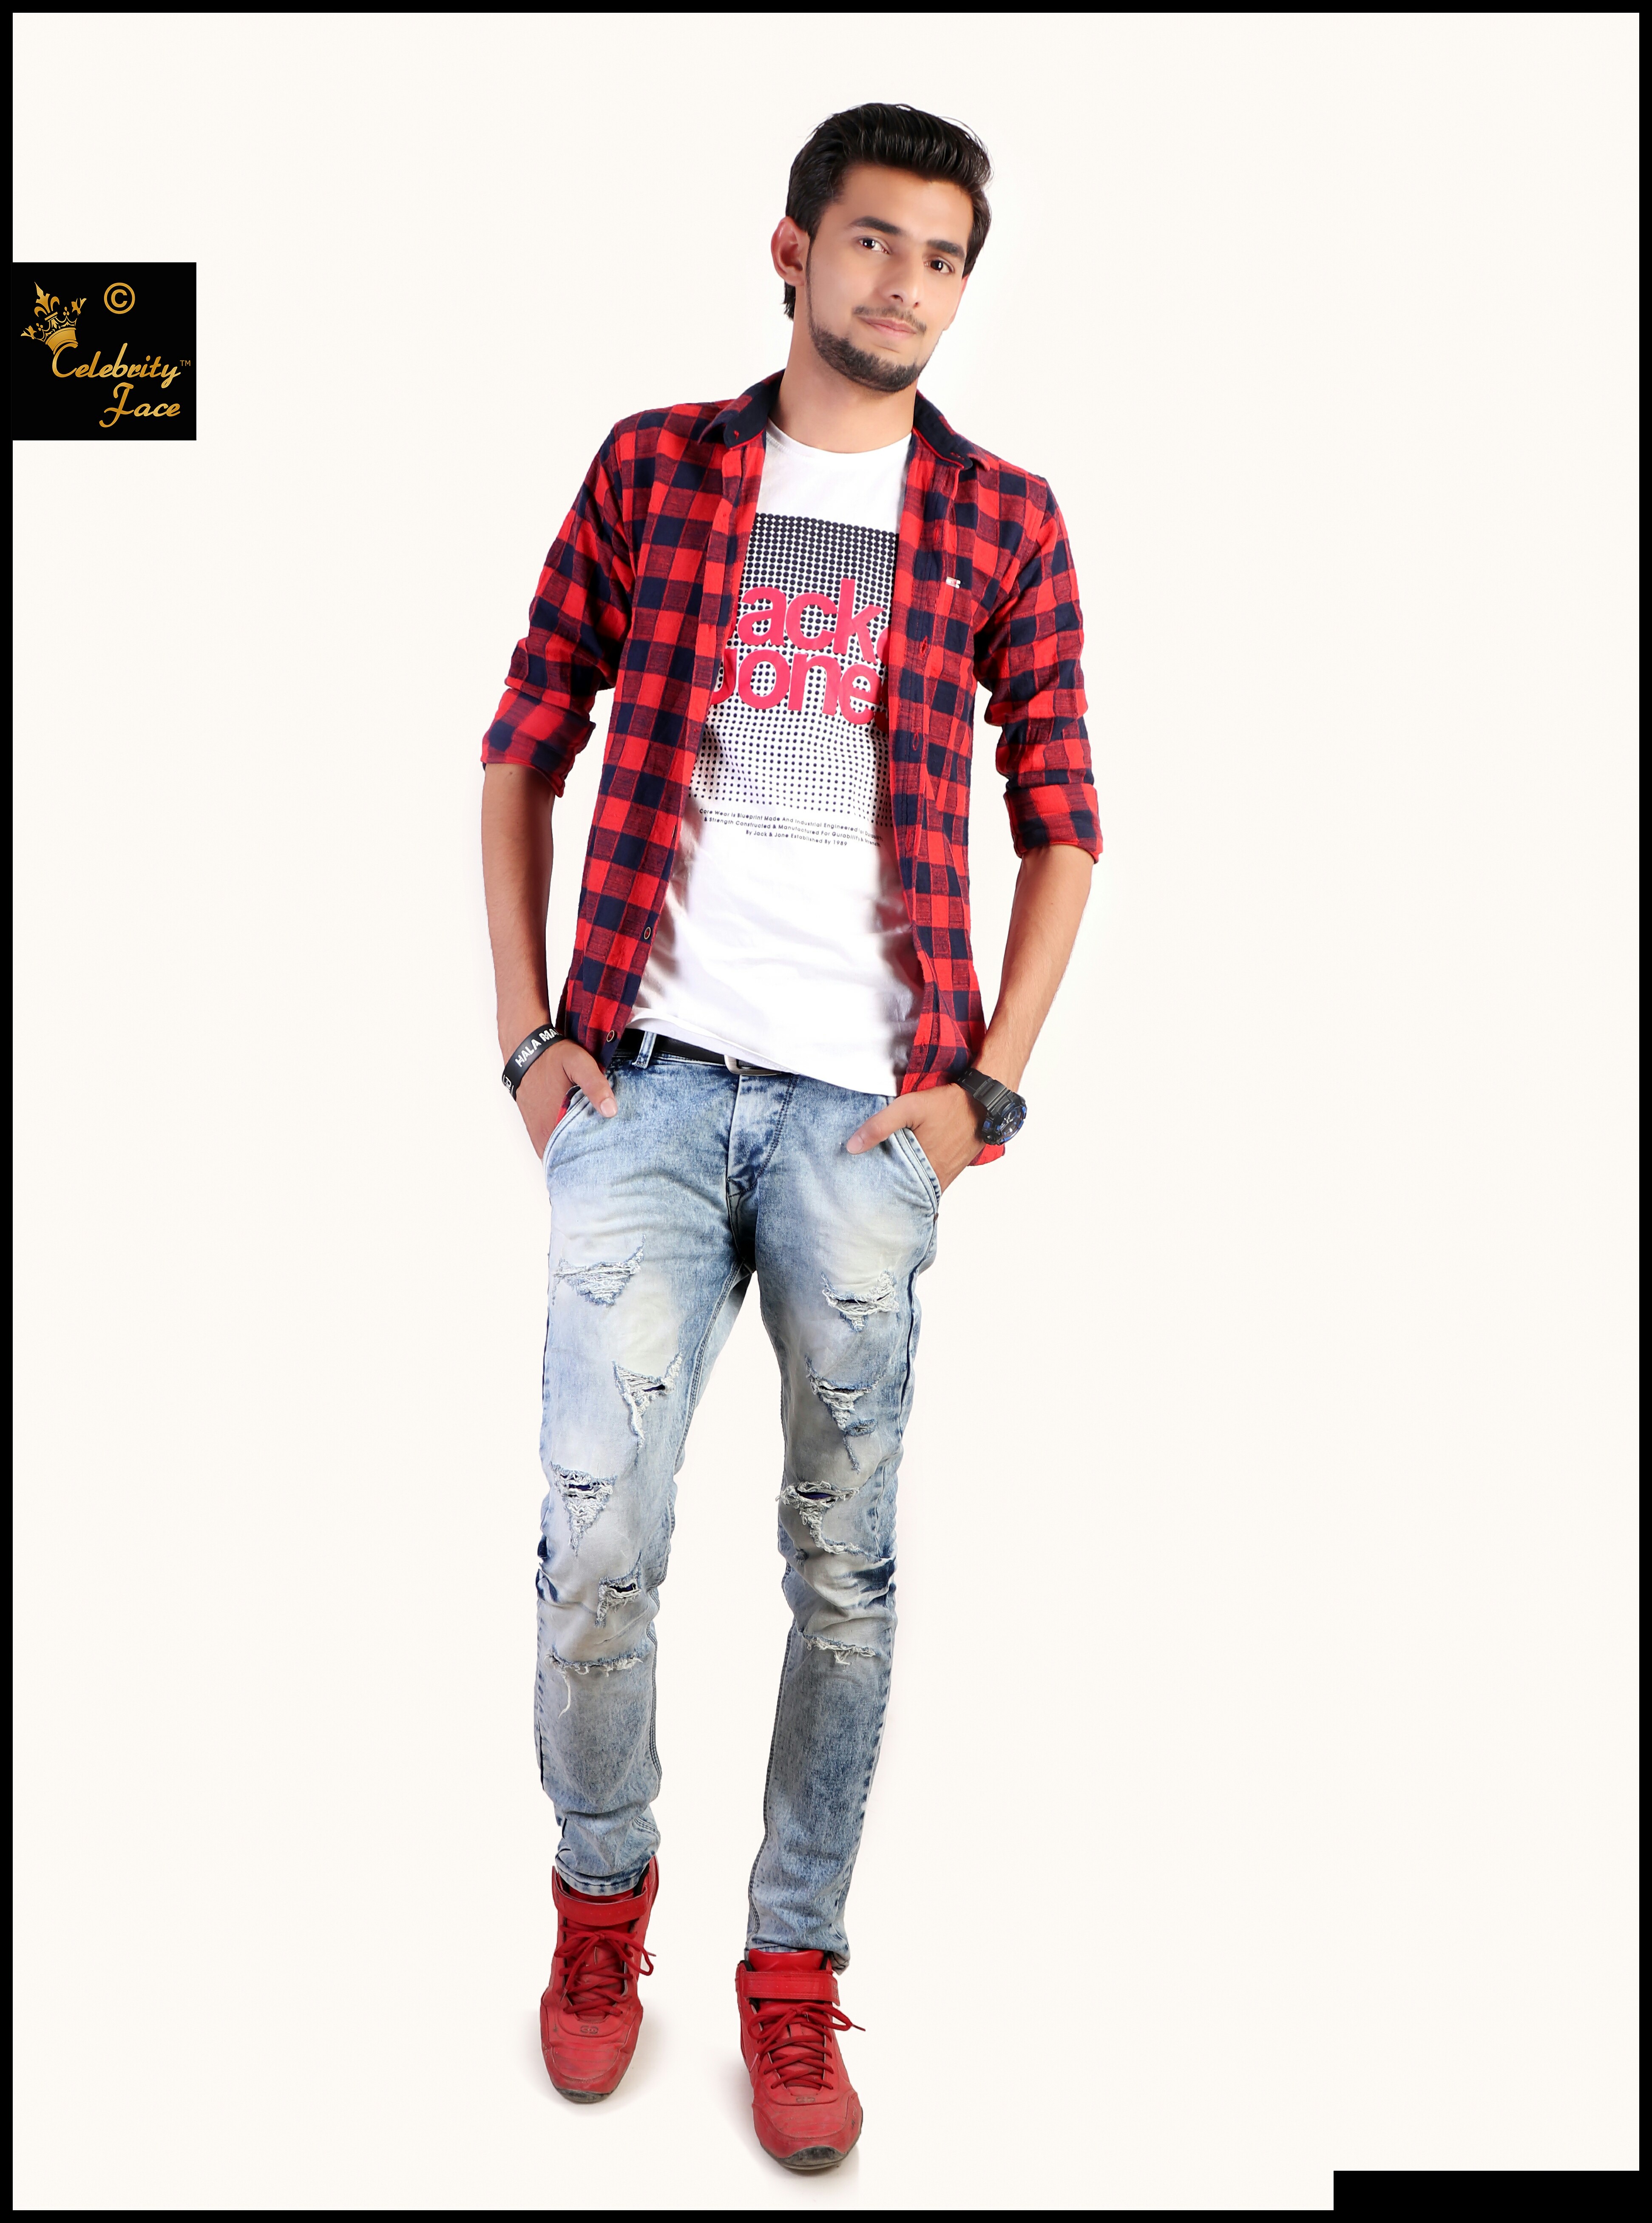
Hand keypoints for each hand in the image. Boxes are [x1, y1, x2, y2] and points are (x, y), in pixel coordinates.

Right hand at [513, 1036, 616, 1159]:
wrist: (525, 1052)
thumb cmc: (552, 1058)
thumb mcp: (578, 1063)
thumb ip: (595, 1085)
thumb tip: (611, 1110)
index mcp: (554, 1122)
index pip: (580, 1154)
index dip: (598, 1154)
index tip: (612, 1151)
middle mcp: (543, 1133)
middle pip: (570, 1157)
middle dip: (589, 1156)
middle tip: (606, 1150)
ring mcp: (538, 1134)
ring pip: (560, 1153)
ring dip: (576, 1151)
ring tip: (594, 1144)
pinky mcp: (535, 1131)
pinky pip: (551, 1147)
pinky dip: (565, 1146)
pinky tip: (578, 1137)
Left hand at [845, 1083, 981, 1192]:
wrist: (983, 1101)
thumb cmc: (948, 1104)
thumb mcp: (909, 1107)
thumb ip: (880, 1126)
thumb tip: (852, 1147)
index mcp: (924, 1169)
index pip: (894, 1193)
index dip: (878, 1194)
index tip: (863, 1192)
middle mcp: (937, 1178)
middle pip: (906, 1193)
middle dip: (889, 1191)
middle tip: (870, 1189)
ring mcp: (947, 1175)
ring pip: (920, 1187)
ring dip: (905, 1184)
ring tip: (886, 1178)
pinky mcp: (954, 1168)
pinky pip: (933, 1180)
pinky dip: (919, 1177)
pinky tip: (909, 1168)